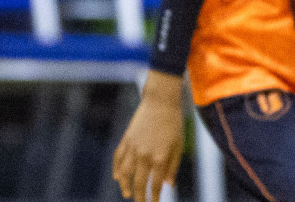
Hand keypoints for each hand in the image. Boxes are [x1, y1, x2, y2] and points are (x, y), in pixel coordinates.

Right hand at [113, 71, 184, 201]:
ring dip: (124, 185)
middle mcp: (144, 154)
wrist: (159, 102)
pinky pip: (118, 157)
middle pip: (138, 182)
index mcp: (159, 158)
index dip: (154, 198)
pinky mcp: (126, 138)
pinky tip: (117, 176)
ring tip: (127, 194)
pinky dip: (116, 168)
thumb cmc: (173, 125)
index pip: (155, 185)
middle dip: (139, 196)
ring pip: (124, 171)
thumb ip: (172, 167)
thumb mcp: (178, 147)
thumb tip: (168, 185)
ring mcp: (133, 146)